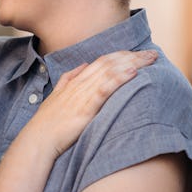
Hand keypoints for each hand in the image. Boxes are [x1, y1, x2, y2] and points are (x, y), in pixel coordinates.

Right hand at [24, 50, 157, 157]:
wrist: (39, 138)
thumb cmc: (47, 122)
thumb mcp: (56, 95)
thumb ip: (68, 79)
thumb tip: (82, 65)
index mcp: (74, 81)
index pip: (101, 62)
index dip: (120, 56)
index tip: (137, 54)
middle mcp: (80, 83)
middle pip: (109, 63)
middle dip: (132, 56)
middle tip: (152, 54)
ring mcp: (83, 94)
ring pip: (110, 72)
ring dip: (132, 63)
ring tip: (150, 59)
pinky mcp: (86, 107)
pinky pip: (106, 88)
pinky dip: (120, 78)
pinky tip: (133, 72)